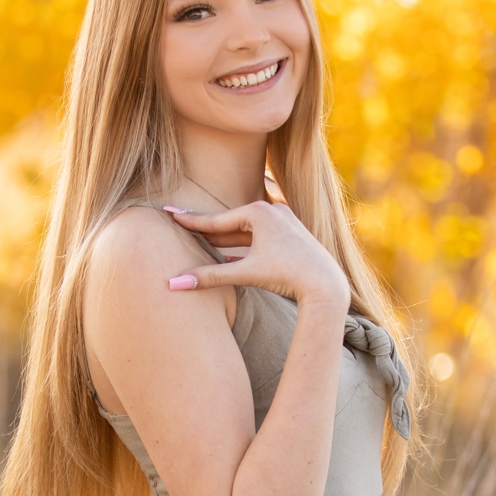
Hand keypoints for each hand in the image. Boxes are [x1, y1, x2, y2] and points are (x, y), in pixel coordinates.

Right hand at [161, 201, 349, 311]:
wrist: (326, 283)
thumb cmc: (288, 275)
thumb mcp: (246, 273)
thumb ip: (209, 277)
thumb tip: (172, 284)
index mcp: (258, 213)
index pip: (216, 220)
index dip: (190, 220)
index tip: (168, 213)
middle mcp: (272, 210)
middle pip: (229, 223)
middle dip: (205, 227)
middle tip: (180, 220)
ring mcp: (284, 220)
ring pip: (245, 231)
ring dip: (224, 238)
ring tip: (201, 239)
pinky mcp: (292, 233)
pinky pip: (259, 237)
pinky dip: (243, 245)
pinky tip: (228, 253)